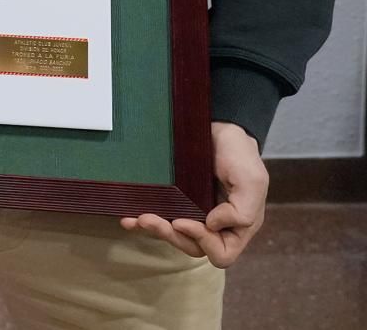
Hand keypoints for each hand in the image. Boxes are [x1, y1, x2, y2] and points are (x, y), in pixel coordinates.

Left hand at [122, 121, 267, 266]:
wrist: (219, 128)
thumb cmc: (239, 154)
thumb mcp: (251, 180)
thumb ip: (242, 210)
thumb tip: (213, 225)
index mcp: (237, 226)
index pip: (221, 252)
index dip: (202, 242)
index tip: (184, 221)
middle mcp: (215, 225)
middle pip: (192, 246)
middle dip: (169, 235)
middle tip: (148, 218)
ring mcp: (194, 213)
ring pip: (174, 234)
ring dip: (154, 229)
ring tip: (137, 218)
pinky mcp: (176, 200)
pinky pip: (161, 217)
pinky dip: (144, 221)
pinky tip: (128, 217)